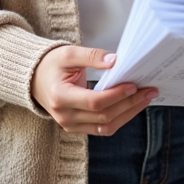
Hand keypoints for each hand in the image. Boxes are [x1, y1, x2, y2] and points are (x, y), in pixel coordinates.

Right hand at [30, 46, 157, 135]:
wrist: (34, 80)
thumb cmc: (50, 65)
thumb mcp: (68, 53)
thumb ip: (92, 56)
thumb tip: (116, 61)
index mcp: (60, 96)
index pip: (94, 102)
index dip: (116, 95)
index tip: (134, 85)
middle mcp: (64, 116)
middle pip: (104, 117)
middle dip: (129, 104)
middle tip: (149, 90)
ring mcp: (70, 125)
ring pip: (106, 127)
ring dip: (128, 114)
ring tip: (145, 98)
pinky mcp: (77, 128)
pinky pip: (102, 129)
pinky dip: (120, 118)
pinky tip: (132, 105)